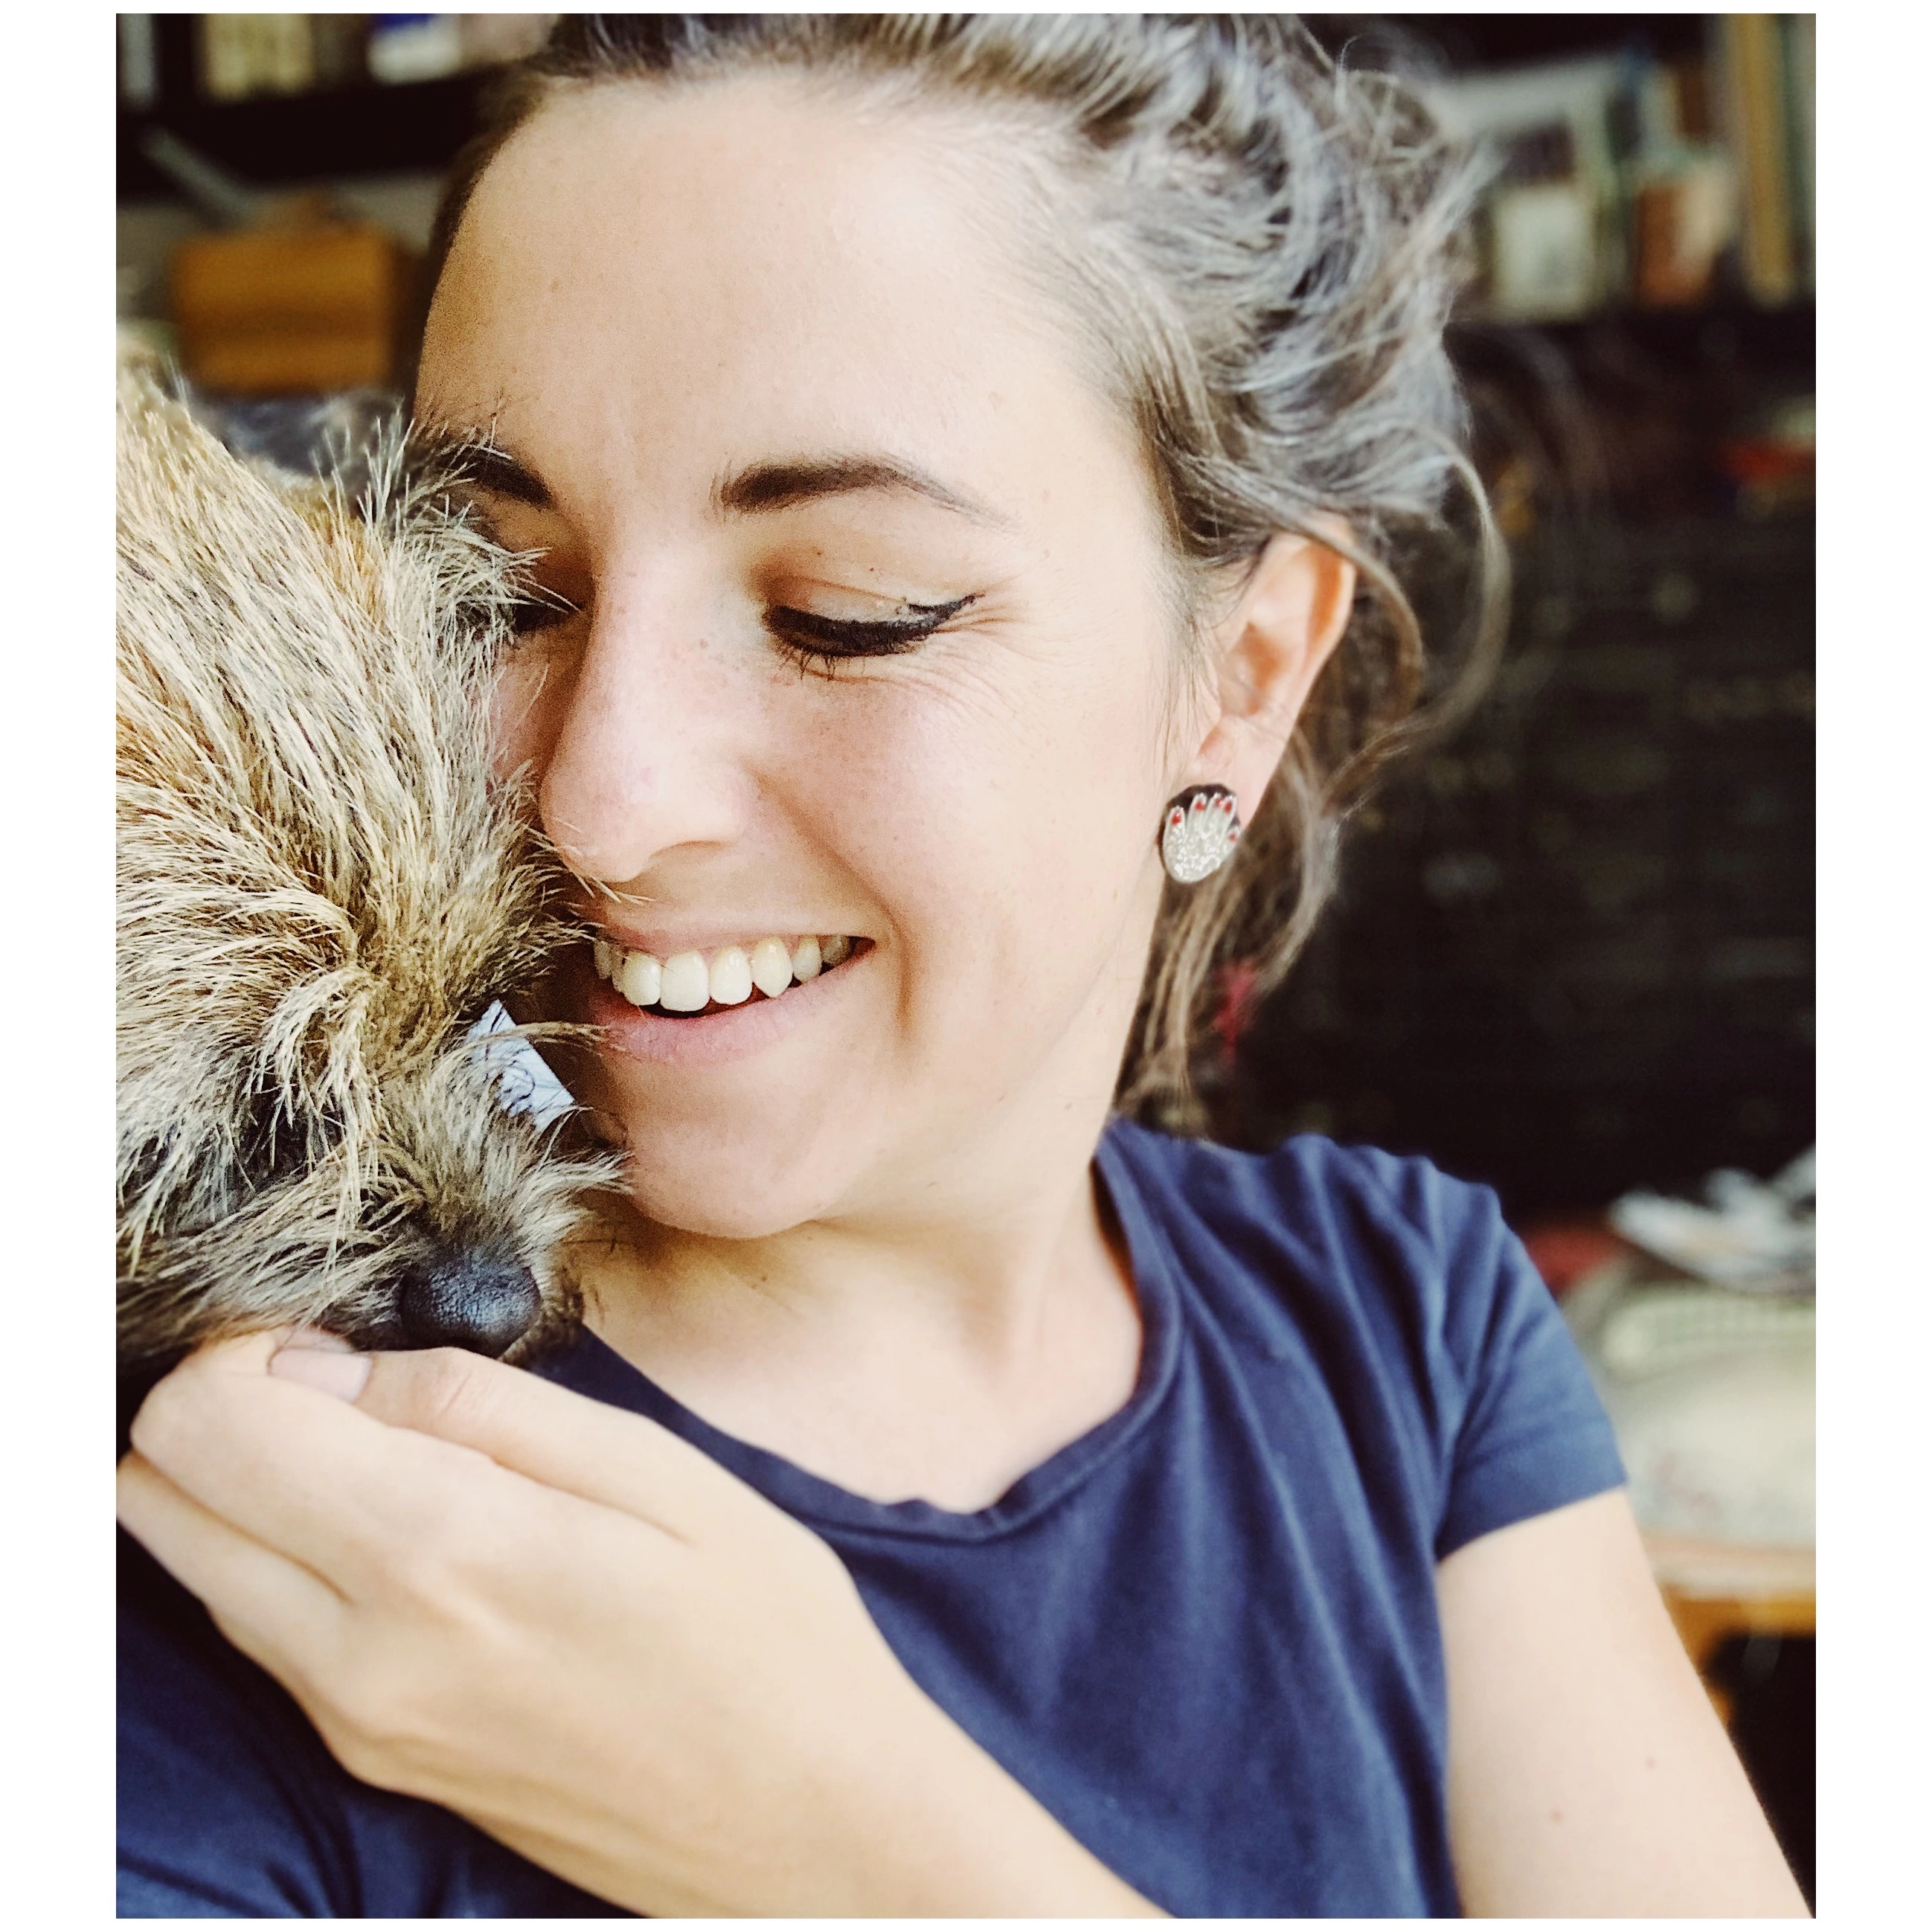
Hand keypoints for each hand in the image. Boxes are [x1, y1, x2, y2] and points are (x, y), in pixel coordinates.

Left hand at [117, 1335, 1159, 1917]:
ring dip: (246, 1484)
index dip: (245, 1348)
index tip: (334, 1336)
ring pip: (190, 1562)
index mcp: (441, 1556)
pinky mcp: (368, 1761)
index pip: (207, 1425)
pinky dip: (280, 1556)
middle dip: (222, 1409)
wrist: (804, 1829)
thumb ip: (477, 1403)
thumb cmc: (762, 1633)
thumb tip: (334, 1366)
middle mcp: (359, 1655)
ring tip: (384, 1454)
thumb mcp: (654, 1471)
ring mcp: (353, 1723)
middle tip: (344, 1385)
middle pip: (158, 1495)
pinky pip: (255, 1629)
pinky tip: (400, 1531)